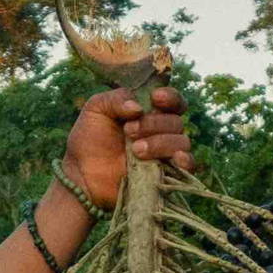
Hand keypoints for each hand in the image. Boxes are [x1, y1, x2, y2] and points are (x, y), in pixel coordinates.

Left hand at [62, 84, 194, 211]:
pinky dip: (185, 160)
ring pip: (182, 141)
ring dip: (160, 143)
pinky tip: (172, 159)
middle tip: (128, 131)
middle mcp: (161, 131)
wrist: (82, 174)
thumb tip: (139, 107)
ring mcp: (165, 153)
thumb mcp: (96, 109)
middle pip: (176, 121)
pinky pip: (189, 164)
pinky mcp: (167, 174)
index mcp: (149, 112)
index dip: (170, 97)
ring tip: (135, 150)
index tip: (155, 98)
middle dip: (153, 124)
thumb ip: (117, 98)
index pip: (173, 100)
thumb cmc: (89, 140)